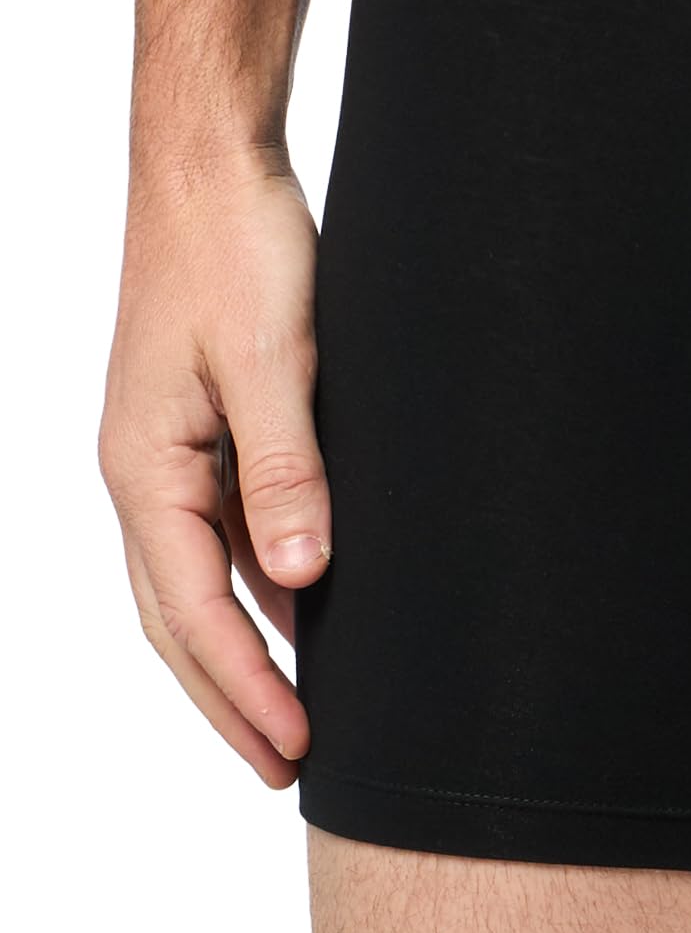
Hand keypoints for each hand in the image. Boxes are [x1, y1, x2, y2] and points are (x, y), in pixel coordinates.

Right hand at [97, 144, 329, 784]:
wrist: (211, 165)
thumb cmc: (235, 248)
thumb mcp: (273, 361)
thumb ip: (287, 472)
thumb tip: (303, 581)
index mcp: (145, 467)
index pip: (194, 611)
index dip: (246, 686)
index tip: (295, 746)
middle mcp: (146, 471)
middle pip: (181, 616)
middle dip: (231, 696)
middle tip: (285, 767)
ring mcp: (169, 451)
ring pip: (199, 578)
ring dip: (243, 647)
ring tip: (293, 710)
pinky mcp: (202, 425)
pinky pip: (224, 529)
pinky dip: (258, 582)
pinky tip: (304, 607)